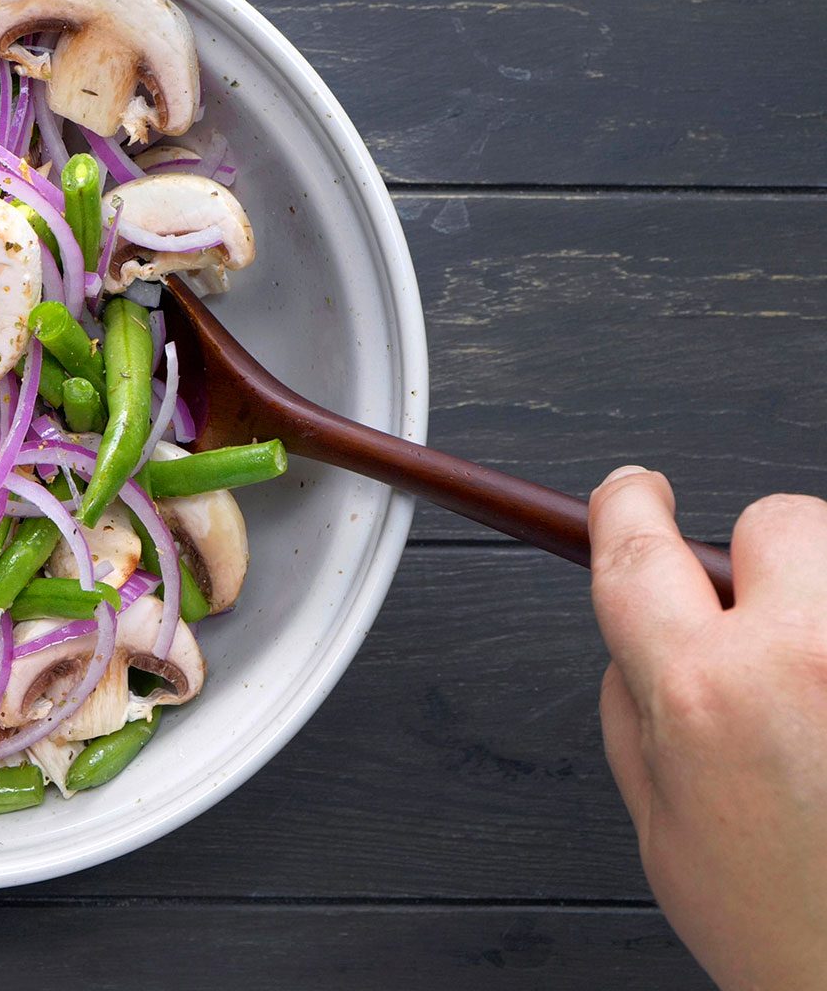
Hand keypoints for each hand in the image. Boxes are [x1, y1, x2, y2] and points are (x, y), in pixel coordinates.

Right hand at [589, 469, 826, 990]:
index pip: (639, 550)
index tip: (629, 494)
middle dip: (758, 565)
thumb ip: (635, 715)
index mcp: (708, 693)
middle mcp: (812, 656)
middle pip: (777, 520)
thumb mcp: (665, 831)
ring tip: (824, 699)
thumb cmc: (800, 935)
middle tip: (763, 638)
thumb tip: (637, 645)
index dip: (622, 507)